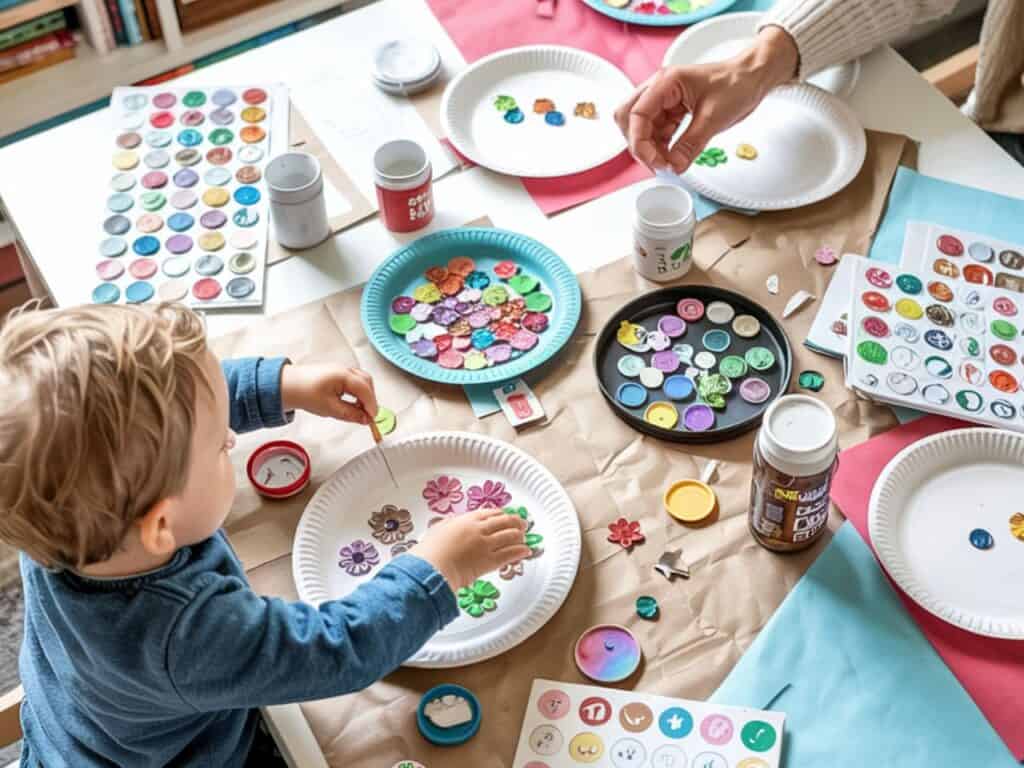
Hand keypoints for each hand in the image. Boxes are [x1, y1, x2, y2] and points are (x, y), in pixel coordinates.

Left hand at [279, 363, 378, 424]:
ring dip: (364, 395)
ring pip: (361, 381)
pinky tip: (353, 402)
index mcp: (343, 375)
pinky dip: (357, 392)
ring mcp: (340, 370)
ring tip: (360, 410)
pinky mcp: (336, 373)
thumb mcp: (330, 408)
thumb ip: (351, 414)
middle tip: (368, 415)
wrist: (286, 386)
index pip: (365, 390)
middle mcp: (344, 369)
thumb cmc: (304, 392)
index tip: (372, 418)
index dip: (371, 405)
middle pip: (367, 382)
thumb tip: (364, 419)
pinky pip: (353, 380)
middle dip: (370, 399)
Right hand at [413, 508, 530, 590]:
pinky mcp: (489, 561)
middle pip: (504, 522)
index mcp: (466, 520)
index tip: (505, 515)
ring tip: (525, 537)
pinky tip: (525, 551)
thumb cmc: (430, 551)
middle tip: (522, 524)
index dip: (501, 514)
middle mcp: (479, 529)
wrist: (432, 567)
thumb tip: (452, 522)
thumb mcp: (437, 529)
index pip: (490, 513)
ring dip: (520, 536)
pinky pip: (509, 554)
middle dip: (516, 522)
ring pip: (509, 536)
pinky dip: (520, 551)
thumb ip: (448, 524)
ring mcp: (486, 545)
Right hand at [615, 26, 798, 173]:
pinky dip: (660, 147)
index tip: (655, 162)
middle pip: (629, 119)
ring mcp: (664, 101)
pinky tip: (671, 157)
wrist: (753, 77)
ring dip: (649, 148)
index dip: (640, 142)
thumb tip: (675, 166)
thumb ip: (691, 143)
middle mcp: (660, 89)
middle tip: (658, 164)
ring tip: (668, 163)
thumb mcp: (714, 117)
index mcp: (666, 82)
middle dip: (639, 145)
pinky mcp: (671, 111)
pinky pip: (656, 132)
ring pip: (641, 128)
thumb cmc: (737, 83)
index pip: (636, 114)